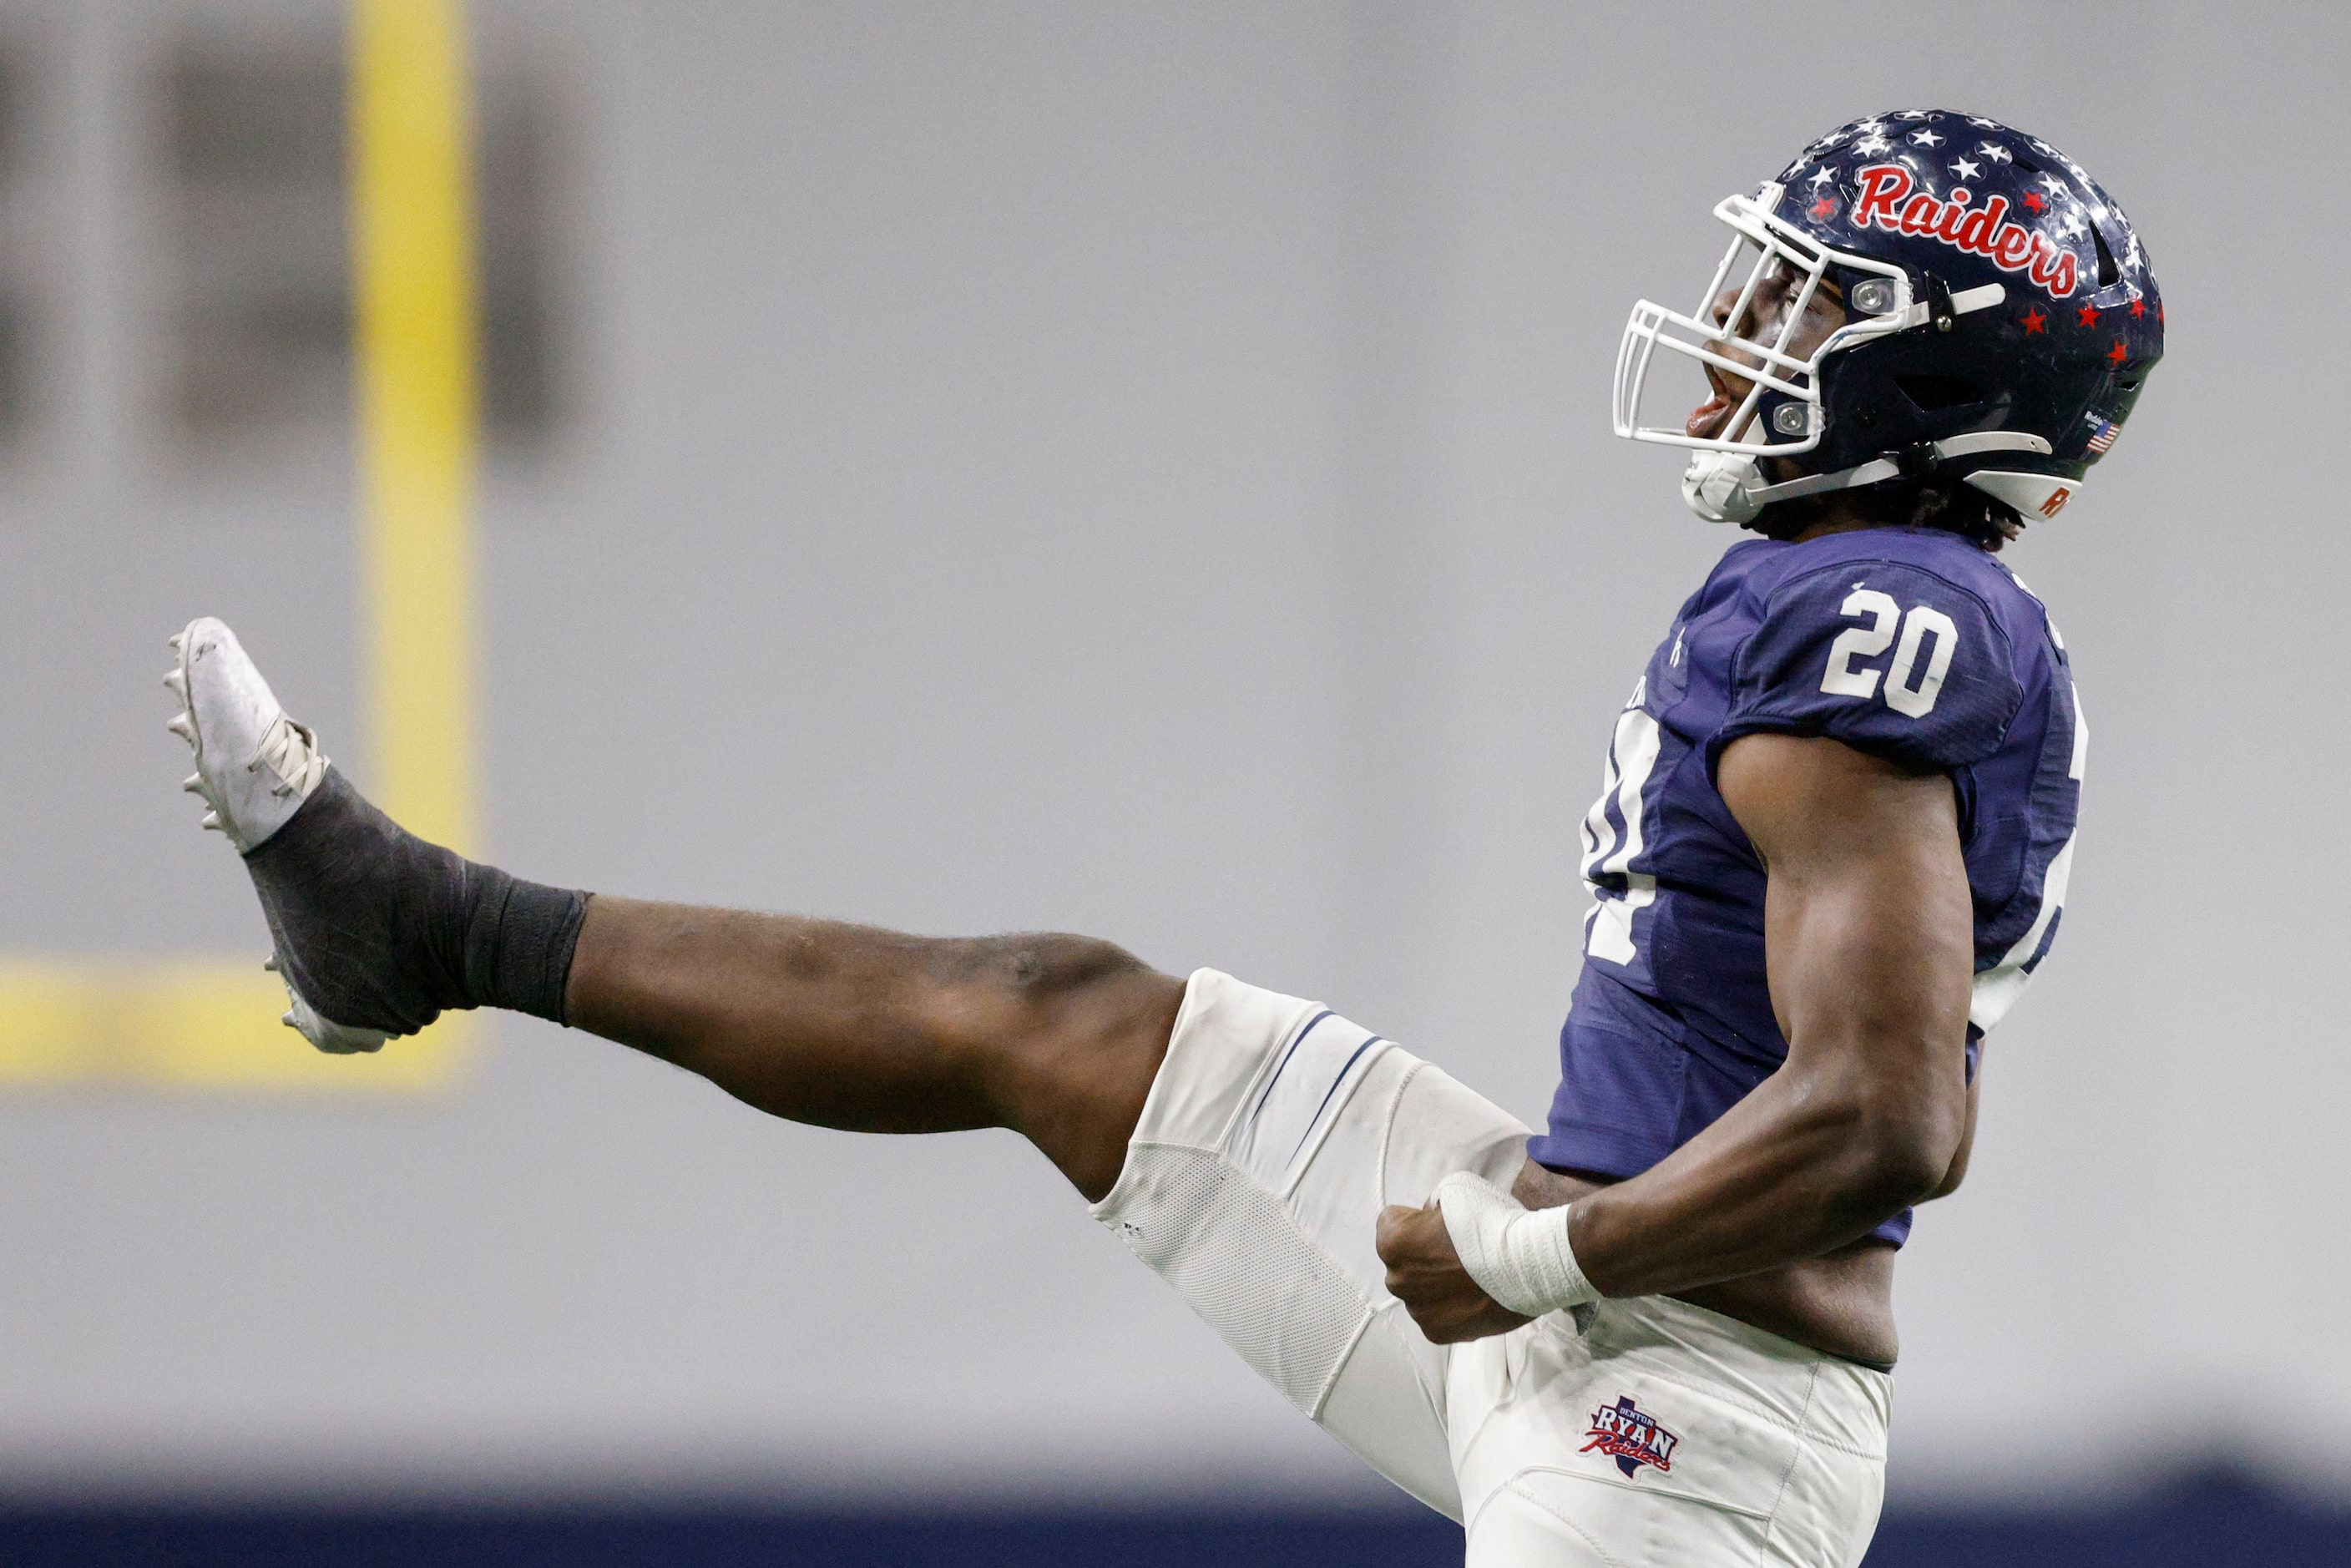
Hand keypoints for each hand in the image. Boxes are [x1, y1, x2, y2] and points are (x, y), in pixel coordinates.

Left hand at [1376, 1200, 1533, 1344]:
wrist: (1530, 1265)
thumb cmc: (1492, 1223)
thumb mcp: (1454, 1189)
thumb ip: (1431, 1205)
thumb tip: (1429, 1221)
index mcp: (1392, 1242)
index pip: (1391, 1223)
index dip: (1418, 1219)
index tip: (1440, 1222)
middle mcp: (1396, 1279)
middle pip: (1404, 1262)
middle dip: (1423, 1255)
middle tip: (1458, 1250)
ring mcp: (1417, 1310)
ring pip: (1421, 1292)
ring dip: (1438, 1284)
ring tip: (1472, 1275)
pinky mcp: (1438, 1333)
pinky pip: (1438, 1315)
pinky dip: (1453, 1308)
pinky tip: (1475, 1295)